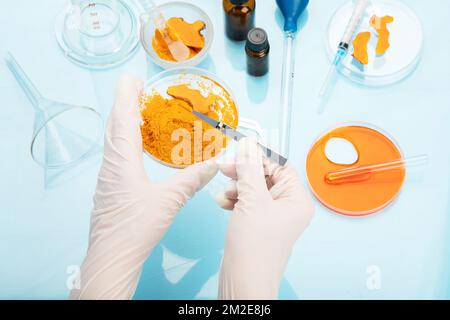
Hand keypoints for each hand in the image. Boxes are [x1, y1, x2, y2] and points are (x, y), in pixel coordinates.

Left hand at [70, 75, 217, 299]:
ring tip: (136, 115)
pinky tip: (134, 151)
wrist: (112, 255)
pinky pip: (115, 156)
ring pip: (113, 141)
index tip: (132, 79)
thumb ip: (191, 180)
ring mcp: (107, 177)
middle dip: (124, 105)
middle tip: (136, 92)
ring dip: (123, 123)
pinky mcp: (108, 189)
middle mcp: (111, 164)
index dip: (126, 95)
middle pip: (114, 126)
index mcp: (122, 160)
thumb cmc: (135, 228)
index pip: (122, 118)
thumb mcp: (169, 200)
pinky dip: (124, 143)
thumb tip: (212, 165)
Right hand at [216, 138, 313, 298]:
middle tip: (227, 168)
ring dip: (237, 187)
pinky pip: (247, 203)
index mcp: (297, 200)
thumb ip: (249, 168)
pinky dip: (235, 200)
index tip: (242, 149)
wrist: (244, 280)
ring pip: (254, 189)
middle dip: (245, 173)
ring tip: (226, 194)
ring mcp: (272, 216)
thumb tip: (248, 144)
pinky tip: (224, 203)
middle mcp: (288, 207)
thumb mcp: (252, 199)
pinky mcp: (258, 224)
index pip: (281, 166)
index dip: (261, 156)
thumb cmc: (255, 247)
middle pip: (266, 177)